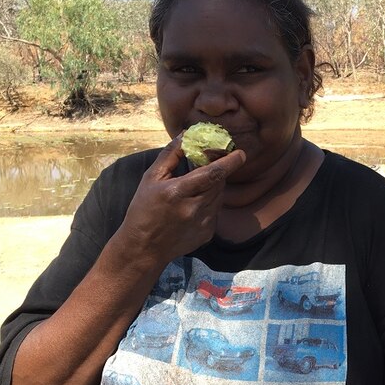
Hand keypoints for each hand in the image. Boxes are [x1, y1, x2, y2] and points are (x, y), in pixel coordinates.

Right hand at [117, 134, 245, 263]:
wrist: (144, 249)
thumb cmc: (143, 210)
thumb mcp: (151, 179)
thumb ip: (170, 155)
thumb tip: (187, 135)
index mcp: (178, 192)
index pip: (213, 173)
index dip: (229, 162)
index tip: (240, 153)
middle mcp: (194, 208)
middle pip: (219, 183)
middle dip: (218, 171)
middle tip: (210, 164)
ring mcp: (203, 223)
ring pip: (219, 196)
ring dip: (213, 187)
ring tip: (193, 189)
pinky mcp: (208, 233)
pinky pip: (216, 211)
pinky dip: (209, 203)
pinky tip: (191, 208)